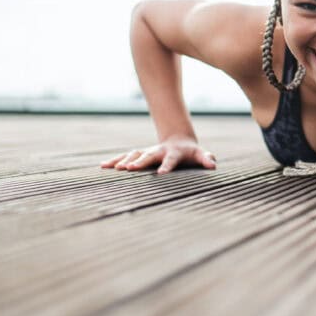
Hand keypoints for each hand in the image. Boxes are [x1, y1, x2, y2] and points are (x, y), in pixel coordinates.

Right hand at [100, 136, 216, 173]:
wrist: (178, 140)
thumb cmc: (191, 153)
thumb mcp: (200, 155)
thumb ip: (206, 159)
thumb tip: (213, 165)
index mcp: (174, 153)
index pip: (171, 160)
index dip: (167, 166)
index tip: (161, 174)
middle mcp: (158, 151)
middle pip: (149, 156)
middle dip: (140, 162)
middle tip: (130, 169)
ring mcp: (147, 151)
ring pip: (134, 155)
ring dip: (124, 161)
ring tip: (115, 169)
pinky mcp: (139, 154)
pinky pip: (125, 157)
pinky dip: (115, 161)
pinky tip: (103, 166)